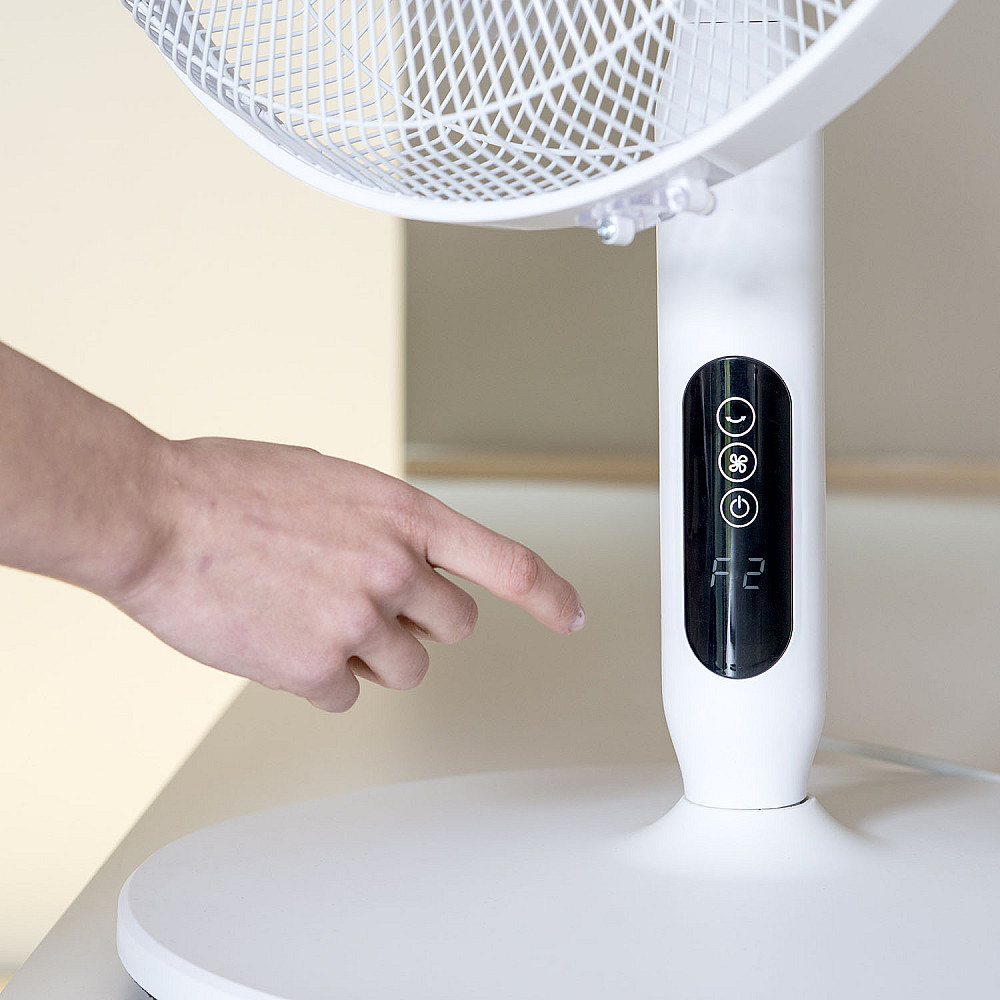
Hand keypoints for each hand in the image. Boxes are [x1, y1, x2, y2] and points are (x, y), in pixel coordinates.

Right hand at [117, 438, 584, 710]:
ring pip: (406, 669)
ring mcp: (358, 620)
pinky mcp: (315, 668)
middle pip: (454, 627)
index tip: (572, 616)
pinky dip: (322, 680)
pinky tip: (282, 642)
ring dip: (371, 654)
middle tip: (368, 605)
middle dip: (420, 622)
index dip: (550, 595)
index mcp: (403, 513)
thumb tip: (406, 560)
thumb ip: (382, 523)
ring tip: (312, 617)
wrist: (153, 514)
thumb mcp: (330, 481)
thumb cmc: (228, 487)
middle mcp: (394, 567)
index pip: (508, 562)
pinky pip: (347, 696)